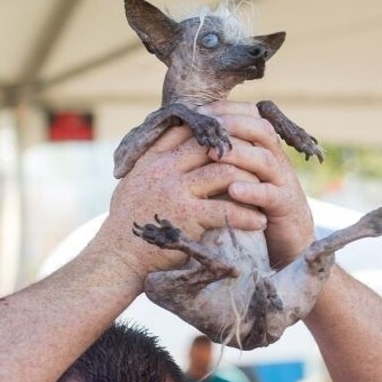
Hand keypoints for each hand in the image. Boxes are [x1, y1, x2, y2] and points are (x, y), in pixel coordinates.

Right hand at [91, 122, 266, 278]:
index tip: (243, 129)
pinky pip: (226, 210)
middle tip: (263, 160)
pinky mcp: (186, 218)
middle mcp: (164, 169)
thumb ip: (156, 160)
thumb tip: (179, 139)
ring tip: (264, 192)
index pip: (192, 127)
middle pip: (213, 144)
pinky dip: (248, 216)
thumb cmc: (130, 221)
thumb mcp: (136, 181)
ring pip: (225, 172)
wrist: (117, 257)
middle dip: (243, 150)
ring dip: (251, 183)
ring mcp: (175, 192)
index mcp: (154, 157)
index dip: (221, 124)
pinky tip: (259, 221)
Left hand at [199, 101, 314, 266]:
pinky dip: (252, 191)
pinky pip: (271, 195)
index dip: (226, 110)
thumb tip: (184, 141)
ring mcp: (283, 182)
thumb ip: (222, 160)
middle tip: (207, 125)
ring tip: (214, 154)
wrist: (289, 241)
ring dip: (239, 154)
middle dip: (233, 124)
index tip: (199, 111)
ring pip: (265, 159)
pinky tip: (233, 191)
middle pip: (261, 130)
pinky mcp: (286, 207)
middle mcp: (276, 160)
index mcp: (263, 149)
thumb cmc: (254, 207)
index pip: (250, 117)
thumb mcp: (239, 178)